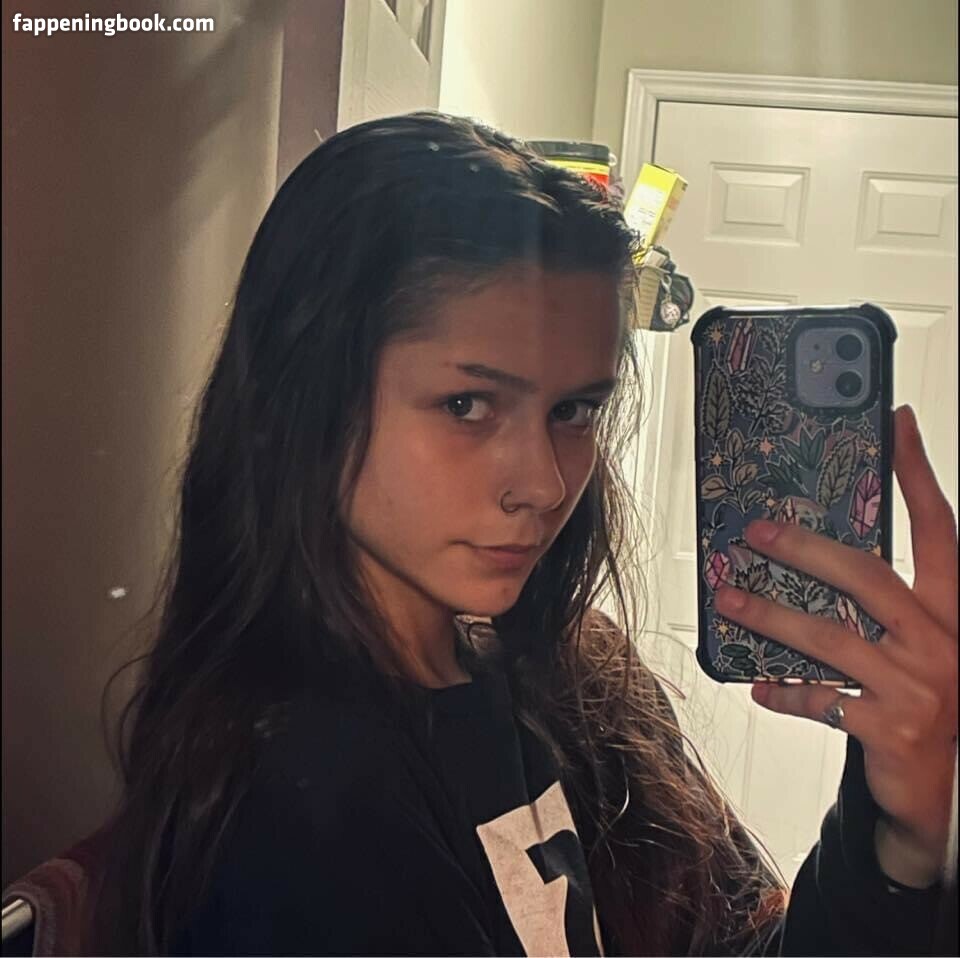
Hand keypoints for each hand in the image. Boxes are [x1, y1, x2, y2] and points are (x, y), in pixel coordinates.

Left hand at [715, 406, 957, 886]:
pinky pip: (821, 700)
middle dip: (805, 549)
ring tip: (728, 601)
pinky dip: (785, 692)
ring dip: (771, 617)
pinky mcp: (891, 727)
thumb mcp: (917, 646)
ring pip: (831, 637)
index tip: (897, 424)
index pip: (937, 529)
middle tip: (754, 532)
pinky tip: (758, 687)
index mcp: (950, 610)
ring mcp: (920, 686)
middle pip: (866, 576)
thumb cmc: (923, 700)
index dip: (917, 474)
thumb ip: (883, 607)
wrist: (948, 790)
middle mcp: (941, 640)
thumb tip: (811, 559)